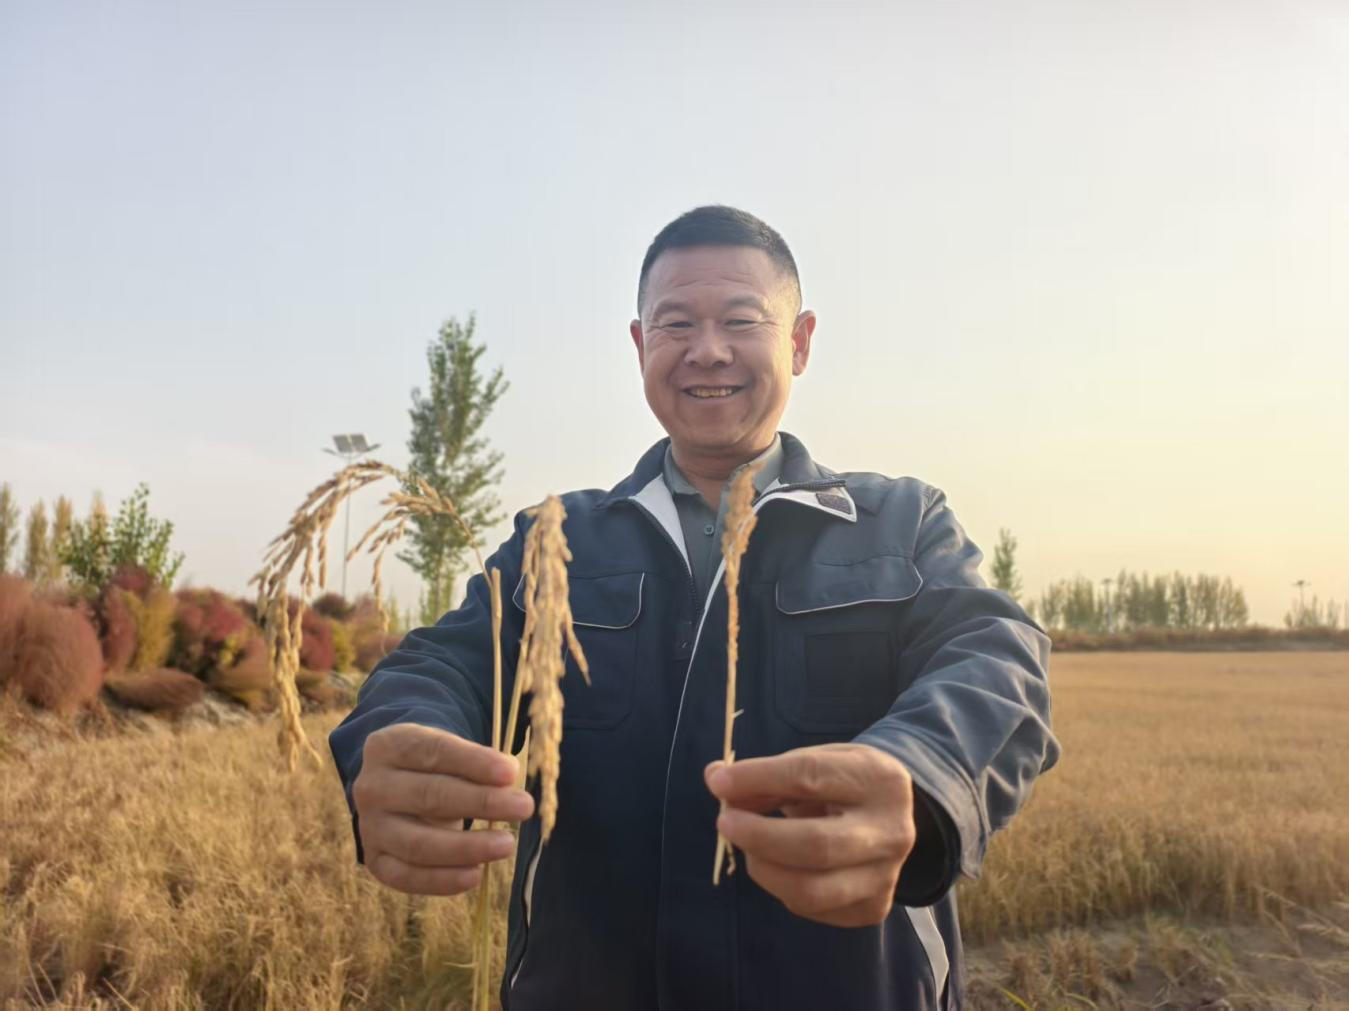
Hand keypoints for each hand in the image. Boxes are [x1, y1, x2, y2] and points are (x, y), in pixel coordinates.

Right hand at [352, 723, 534, 895]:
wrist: (397, 785)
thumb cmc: (434, 765)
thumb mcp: (449, 750)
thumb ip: (477, 762)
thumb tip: (509, 778)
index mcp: (390, 746)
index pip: (434, 752)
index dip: (474, 763)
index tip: (511, 773)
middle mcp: (373, 786)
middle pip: (429, 797)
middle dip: (481, 803)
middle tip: (524, 807)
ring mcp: (370, 826)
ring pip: (418, 843)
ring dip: (466, 848)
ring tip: (506, 845)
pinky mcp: (375, 859)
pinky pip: (406, 876)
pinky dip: (442, 880)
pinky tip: (475, 875)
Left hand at [705, 743, 914, 926]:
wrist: (894, 817)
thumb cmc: (843, 783)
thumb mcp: (814, 763)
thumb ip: (768, 775)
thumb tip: (716, 780)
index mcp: (878, 780)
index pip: (810, 778)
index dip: (759, 779)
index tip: (719, 783)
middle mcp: (891, 832)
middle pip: (815, 845)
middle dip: (758, 836)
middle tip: (724, 823)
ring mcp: (885, 876)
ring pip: (811, 890)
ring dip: (764, 869)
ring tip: (748, 849)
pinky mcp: (872, 909)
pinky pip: (812, 909)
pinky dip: (781, 888)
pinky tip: (778, 866)